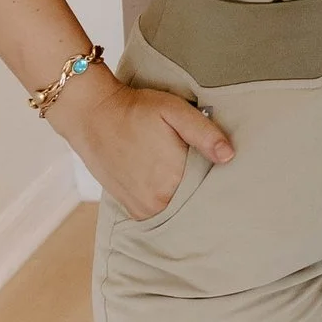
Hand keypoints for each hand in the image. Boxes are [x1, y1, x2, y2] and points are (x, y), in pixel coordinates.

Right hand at [51, 74, 232, 220]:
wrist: (92, 114)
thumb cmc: (135, 109)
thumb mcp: (174, 111)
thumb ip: (204, 133)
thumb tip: (229, 156)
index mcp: (172, 181)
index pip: (209, 189)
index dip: (218, 178)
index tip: (222, 167)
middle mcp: (157, 202)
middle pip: (193, 201)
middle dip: (202, 187)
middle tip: (204, 166)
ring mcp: (142, 209)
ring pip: (177, 208)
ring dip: (184, 195)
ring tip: (185, 172)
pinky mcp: (131, 208)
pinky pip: (160, 212)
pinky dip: (168, 201)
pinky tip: (170, 183)